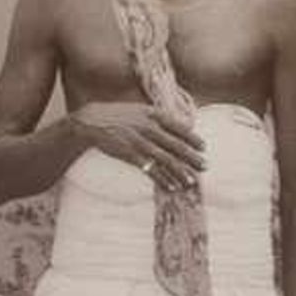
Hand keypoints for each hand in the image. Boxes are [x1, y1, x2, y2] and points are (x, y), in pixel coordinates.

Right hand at [70, 102, 205, 190]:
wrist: (91, 121)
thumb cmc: (116, 115)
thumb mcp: (138, 109)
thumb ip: (156, 116)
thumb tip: (176, 123)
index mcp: (152, 114)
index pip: (179, 127)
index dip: (192, 138)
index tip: (203, 147)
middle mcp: (148, 127)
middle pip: (175, 145)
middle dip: (192, 157)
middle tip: (205, 166)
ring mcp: (139, 142)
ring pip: (165, 160)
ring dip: (180, 172)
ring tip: (191, 181)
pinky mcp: (130, 154)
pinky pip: (150, 169)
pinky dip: (162, 179)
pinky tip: (171, 186)